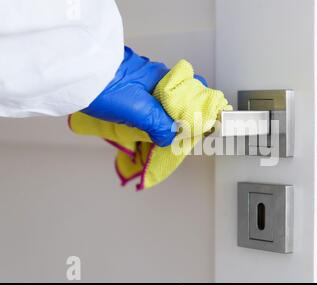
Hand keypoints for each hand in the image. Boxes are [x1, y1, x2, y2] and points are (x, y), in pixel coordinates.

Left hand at [82, 46, 206, 146]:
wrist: (74, 72)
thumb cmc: (107, 87)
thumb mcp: (140, 111)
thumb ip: (160, 125)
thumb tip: (171, 137)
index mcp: (163, 77)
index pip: (194, 89)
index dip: (198, 108)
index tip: (197, 126)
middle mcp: (154, 74)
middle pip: (177, 95)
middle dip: (178, 114)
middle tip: (175, 133)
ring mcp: (138, 77)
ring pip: (159, 98)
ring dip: (160, 115)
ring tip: (156, 133)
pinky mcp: (123, 82)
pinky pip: (144, 98)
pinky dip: (146, 111)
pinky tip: (139, 122)